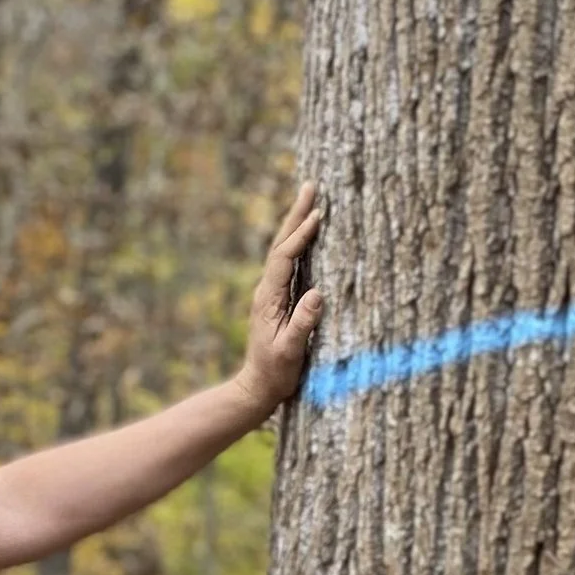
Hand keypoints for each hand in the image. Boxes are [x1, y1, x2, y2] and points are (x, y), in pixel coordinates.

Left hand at [233, 182, 325, 423]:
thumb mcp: (290, 352)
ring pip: (285, 250)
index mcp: (268, 298)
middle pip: (281, 244)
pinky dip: (300, 243)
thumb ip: (303, 324)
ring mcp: (272, 293)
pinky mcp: (280, 299)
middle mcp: (267, 290)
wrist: (257, 389)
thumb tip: (318, 294)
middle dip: (296, 214)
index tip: (318, 216)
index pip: (284, 258)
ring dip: (297, 223)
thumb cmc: (275, 374)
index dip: (300, 236)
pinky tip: (309, 235)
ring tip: (311, 199)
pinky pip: (290, 263)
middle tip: (310, 186)